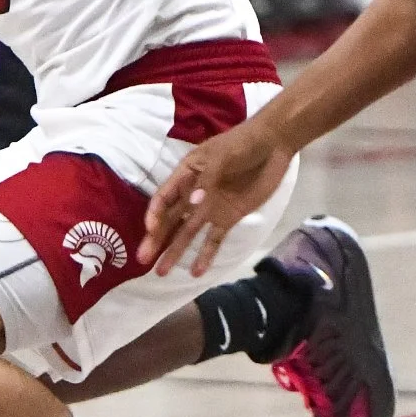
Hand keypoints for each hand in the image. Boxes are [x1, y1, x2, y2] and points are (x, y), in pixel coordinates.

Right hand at [140, 116, 294, 276]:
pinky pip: (214, 239)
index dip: (155, 214)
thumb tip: (193, 205)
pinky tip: (196, 272)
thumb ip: (207, 180)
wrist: (273, 145)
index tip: (150, 230)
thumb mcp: (221, 156)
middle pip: (170, 220)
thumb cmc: (242, 144)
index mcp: (185, 174)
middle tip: (142, 259)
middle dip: (156, 239)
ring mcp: (210, 208)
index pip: (164, 198)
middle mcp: (193, 194)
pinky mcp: (228, 218)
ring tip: (161, 272)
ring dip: (174, 251)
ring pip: (187, 233)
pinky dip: (205, 255)